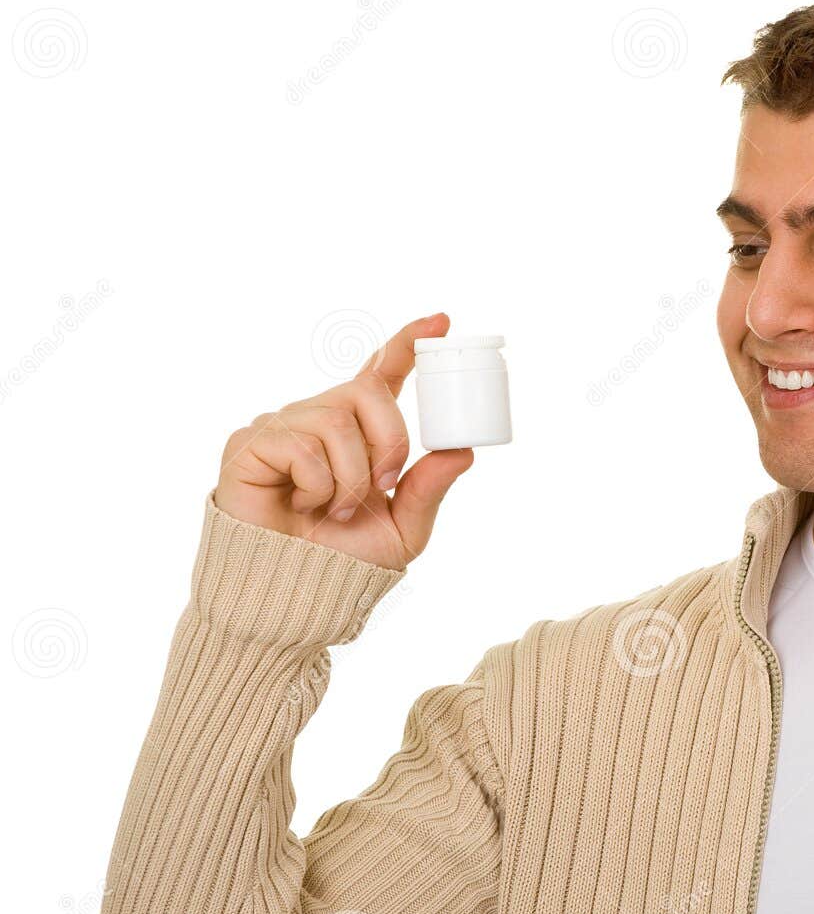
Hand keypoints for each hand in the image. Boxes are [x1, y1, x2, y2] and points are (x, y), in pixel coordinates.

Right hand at [215, 312, 472, 569]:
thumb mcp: (403, 529)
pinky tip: (300, 503)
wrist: (292, 592)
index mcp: (358, 432)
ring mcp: (283, 425)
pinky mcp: (251, 443)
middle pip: (367, 391)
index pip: (382, 374)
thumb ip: (429, 489)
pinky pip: (300, 444)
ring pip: (336, 421)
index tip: (441, 322)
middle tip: (382, 486)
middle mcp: (320, 418)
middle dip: (389, 441)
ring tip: (335, 508)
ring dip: (350, 477)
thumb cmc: (342, 559)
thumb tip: (463, 451)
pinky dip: (316, 484)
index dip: (408, 343)